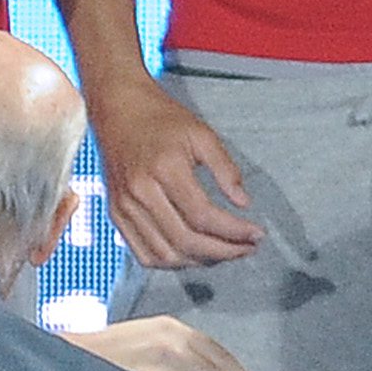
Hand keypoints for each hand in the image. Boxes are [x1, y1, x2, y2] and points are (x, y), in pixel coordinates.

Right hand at [91, 73, 260, 266]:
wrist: (118, 108)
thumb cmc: (160, 118)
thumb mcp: (202, 134)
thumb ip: (226, 169)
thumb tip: (243, 203)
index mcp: (164, 169)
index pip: (203, 216)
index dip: (235, 231)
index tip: (255, 234)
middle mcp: (140, 192)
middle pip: (186, 241)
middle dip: (224, 251)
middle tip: (246, 248)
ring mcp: (124, 206)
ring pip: (165, 254)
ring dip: (199, 261)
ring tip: (223, 251)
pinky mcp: (116, 213)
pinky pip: (143, 253)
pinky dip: (171, 262)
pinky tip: (192, 253)